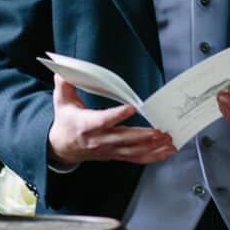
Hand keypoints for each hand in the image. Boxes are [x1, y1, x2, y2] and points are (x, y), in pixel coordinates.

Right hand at [47, 75, 176, 166]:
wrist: (62, 147)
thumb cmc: (66, 122)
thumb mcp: (61, 101)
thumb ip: (63, 85)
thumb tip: (62, 70)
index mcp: (86, 125)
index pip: (103, 120)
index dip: (117, 115)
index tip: (131, 108)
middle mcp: (99, 140)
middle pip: (124, 139)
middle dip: (143, 136)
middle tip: (160, 131)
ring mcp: (109, 149)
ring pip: (133, 151)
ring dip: (153, 147)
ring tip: (168, 141)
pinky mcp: (116, 155)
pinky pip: (136, 158)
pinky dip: (153, 156)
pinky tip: (166, 152)